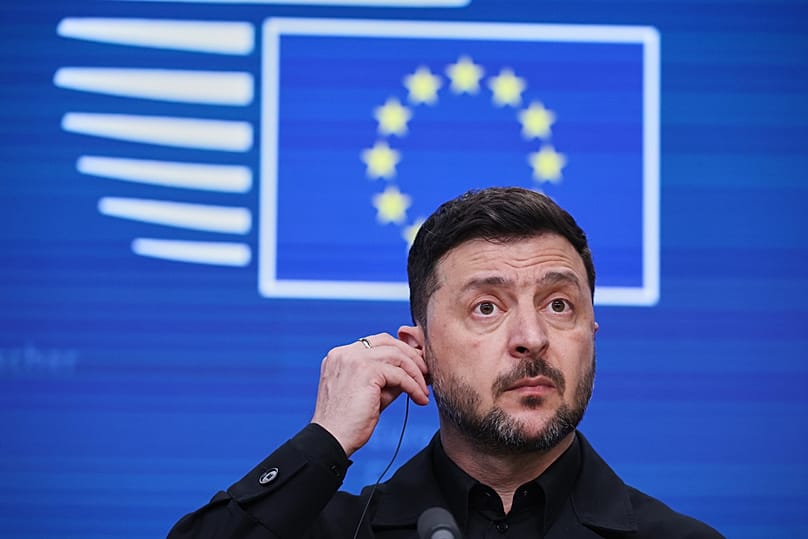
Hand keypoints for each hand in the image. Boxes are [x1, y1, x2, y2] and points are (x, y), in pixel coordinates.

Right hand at [311, 331, 428, 456]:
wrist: (331, 440)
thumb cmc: (349, 422)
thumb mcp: (371, 392)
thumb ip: (388, 377)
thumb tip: (416, 370)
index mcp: (341, 355)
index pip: (377, 342)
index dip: (400, 352)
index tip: (417, 367)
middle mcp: (345, 353)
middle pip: (389, 342)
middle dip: (412, 357)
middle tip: (427, 375)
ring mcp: (353, 360)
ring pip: (397, 356)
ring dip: (416, 373)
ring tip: (424, 391)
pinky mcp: (365, 372)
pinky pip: (399, 374)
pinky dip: (413, 386)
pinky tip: (420, 399)